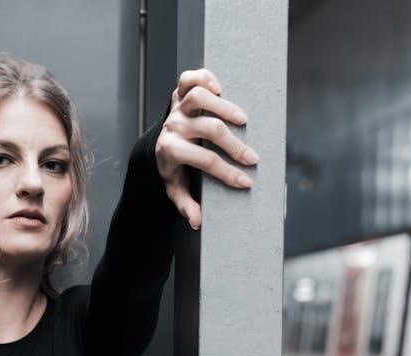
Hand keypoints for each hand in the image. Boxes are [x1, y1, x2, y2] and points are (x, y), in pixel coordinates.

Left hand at [155, 69, 257, 229]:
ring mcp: (176, 107)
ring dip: (224, 106)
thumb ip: (185, 205)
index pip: (205, 161)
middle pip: (210, 129)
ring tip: (243, 120)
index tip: (245, 182)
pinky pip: (190, 78)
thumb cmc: (173, 168)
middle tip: (252, 158)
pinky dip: (205, 78)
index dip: (227, 173)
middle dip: (235, 145)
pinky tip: (220, 89)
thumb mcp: (175, 189)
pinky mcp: (179, 92)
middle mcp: (173, 126)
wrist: (158, 146)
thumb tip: (197, 221)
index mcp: (170, 150)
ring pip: (199, 97)